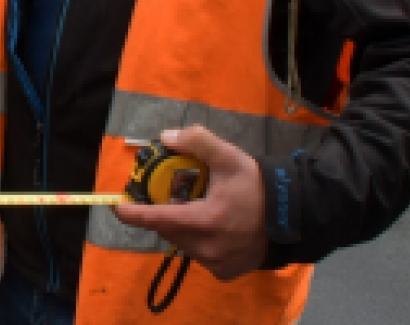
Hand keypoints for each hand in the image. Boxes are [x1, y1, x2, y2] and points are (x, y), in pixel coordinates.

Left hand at [111, 126, 267, 281]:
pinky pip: (199, 256)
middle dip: (161, 215)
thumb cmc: (258, 186)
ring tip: (192, 210)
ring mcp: (216, 263)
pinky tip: (211, 228)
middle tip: (165, 199)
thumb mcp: (229, 157)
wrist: (293, 216)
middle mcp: (207, 247)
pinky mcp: (225, 272)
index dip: (132, 214)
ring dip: (179, 228)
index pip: (157, 219)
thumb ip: (197, 142)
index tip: (116, 207)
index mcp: (205, 220)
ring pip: (182, 244)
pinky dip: (197, 242)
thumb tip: (165, 137)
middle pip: (168, 230)